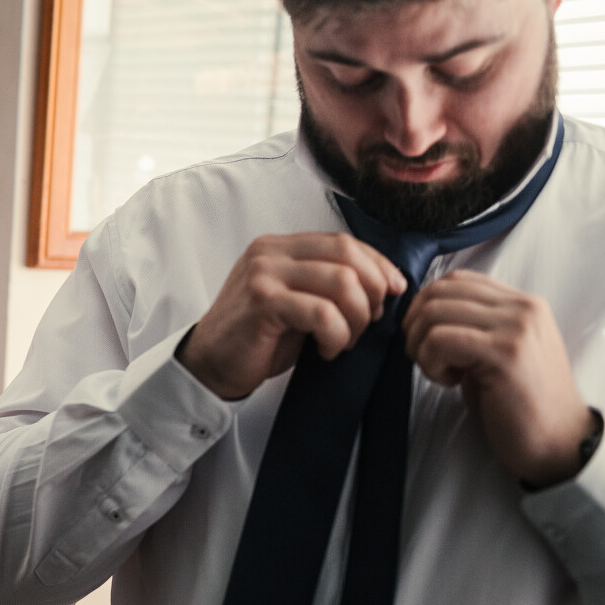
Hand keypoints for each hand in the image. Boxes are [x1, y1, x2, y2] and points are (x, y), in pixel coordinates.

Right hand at [180, 233, 408, 399]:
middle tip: (367, 323)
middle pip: (347, 256)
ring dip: (356, 318)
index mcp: (279, 246)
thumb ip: (325, 282)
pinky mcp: (262, 303)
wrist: (210, 363)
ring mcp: (264, 275)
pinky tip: (328, 349)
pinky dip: (337, 335)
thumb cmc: (258, 337)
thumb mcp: (295, 300)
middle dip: (372, 292)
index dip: (378, 264)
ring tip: (344, 340)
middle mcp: (269, 253)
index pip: (343, 241)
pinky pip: (323, 313)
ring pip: (342, 282)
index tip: (394, 291)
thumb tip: (385, 283)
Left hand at [403, 270, 591, 487]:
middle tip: (423, 356)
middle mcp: (523, 308)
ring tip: (438, 371)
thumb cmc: (517, 400)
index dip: (424, 304)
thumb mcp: (497, 349)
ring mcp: (516, 328)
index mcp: (522, 302)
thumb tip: (421, 309)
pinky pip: (439, 340)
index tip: (423, 336)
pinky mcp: (504, 354)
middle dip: (414, 325)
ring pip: (434, 314)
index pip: (456, 279)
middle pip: (439, 292)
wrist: (557, 441)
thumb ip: (472, 323)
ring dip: (420, 346)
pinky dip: (429, 361)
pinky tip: (448, 381)